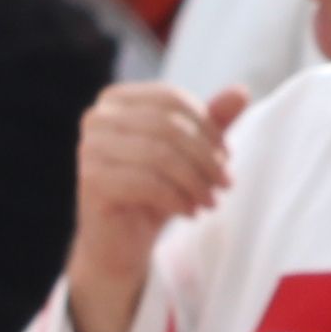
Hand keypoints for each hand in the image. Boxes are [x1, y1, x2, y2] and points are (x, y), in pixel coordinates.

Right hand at [65, 82, 246, 331]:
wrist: (119, 240)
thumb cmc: (154, 190)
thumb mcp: (188, 154)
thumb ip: (211, 121)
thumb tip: (241, 91)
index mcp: (116, 100)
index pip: (172, 99)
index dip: (208, 128)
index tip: (225, 158)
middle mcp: (96, 117)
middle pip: (168, 126)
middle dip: (206, 158)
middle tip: (224, 184)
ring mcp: (89, 148)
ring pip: (160, 154)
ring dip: (196, 182)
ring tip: (209, 201)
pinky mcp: (91, 180)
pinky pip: (147, 182)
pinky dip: (178, 199)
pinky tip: (189, 211)